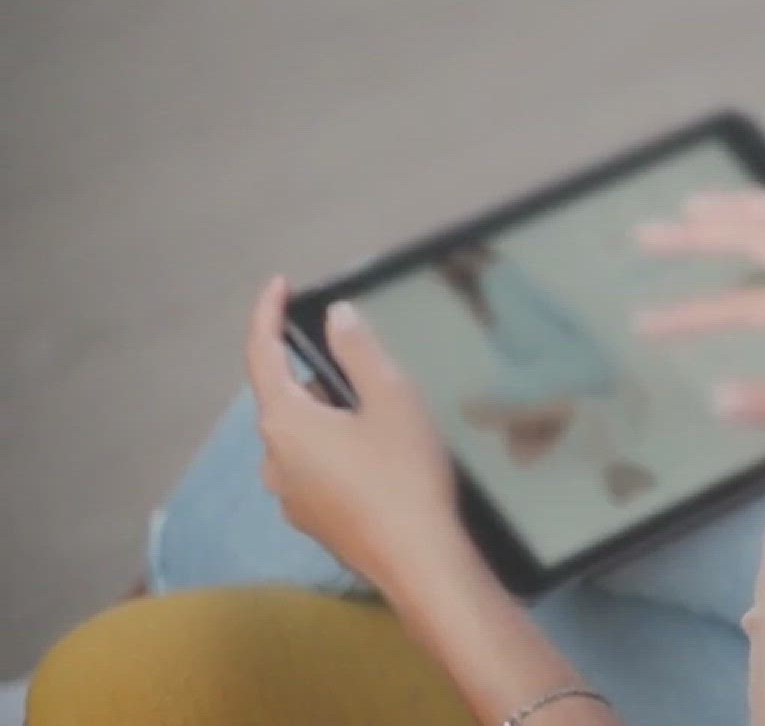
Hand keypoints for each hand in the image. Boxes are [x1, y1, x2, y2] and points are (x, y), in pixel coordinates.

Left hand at [244, 277, 463, 590]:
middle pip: (285, 397)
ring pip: (302, 436)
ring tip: (381, 415)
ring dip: (330, 416)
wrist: (419, 561)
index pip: (261, 355)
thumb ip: (358, 351)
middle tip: (362, 362)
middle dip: (317, 374)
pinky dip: (338, 451)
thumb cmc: (405, 477)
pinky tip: (381, 458)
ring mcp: (290, 495)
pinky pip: (316, 468)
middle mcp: (275, 459)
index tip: (278, 286)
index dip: (266, 315)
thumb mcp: (391, 398)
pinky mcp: (313, 519)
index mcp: (285, 422)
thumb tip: (336, 318)